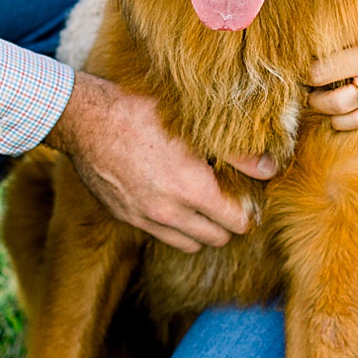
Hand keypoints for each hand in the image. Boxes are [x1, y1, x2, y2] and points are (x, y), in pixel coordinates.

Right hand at [45, 72, 276, 252]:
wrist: (86, 120)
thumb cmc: (141, 113)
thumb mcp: (194, 126)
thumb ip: (238, 153)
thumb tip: (270, 169)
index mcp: (192, 189)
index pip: (236, 224)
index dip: (247, 213)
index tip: (246, 199)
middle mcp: (170, 213)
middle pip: (216, 239)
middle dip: (227, 224)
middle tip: (228, 201)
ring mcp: (145, 219)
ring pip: (189, 244)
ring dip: (200, 230)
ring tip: (201, 204)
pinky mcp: (126, 218)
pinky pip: (160, 236)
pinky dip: (173, 226)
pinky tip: (171, 200)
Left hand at [307, 0, 357, 130]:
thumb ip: (336, 15)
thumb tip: (301, 20)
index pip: (322, 70)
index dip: (304, 69)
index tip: (298, 64)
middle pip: (331, 95)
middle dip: (311, 93)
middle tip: (303, 84)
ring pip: (346, 109)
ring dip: (323, 107)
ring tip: (315, 99)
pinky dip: (345, 122)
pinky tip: (333, 118)